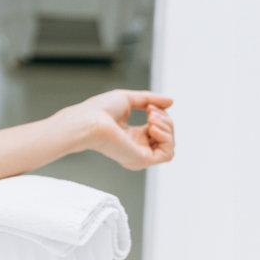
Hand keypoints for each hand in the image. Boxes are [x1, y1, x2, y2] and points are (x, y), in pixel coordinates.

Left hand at [53, 89, 175, 170]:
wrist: (89, 120)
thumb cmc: (99, 110)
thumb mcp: (129, 99)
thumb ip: (150, 100)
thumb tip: (170, 102)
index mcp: (132, 135)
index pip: (158, 129)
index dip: (161, 116)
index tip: (149, 106)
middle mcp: (137, 147)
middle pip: (167, 136)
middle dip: (165, 119)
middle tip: (151, 111)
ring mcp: (139, 155)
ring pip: (169, 145)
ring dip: (167, 127)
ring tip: (152, 118)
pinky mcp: (141, 160)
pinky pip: (167, 154)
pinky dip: (166, 138)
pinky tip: (152, 127)